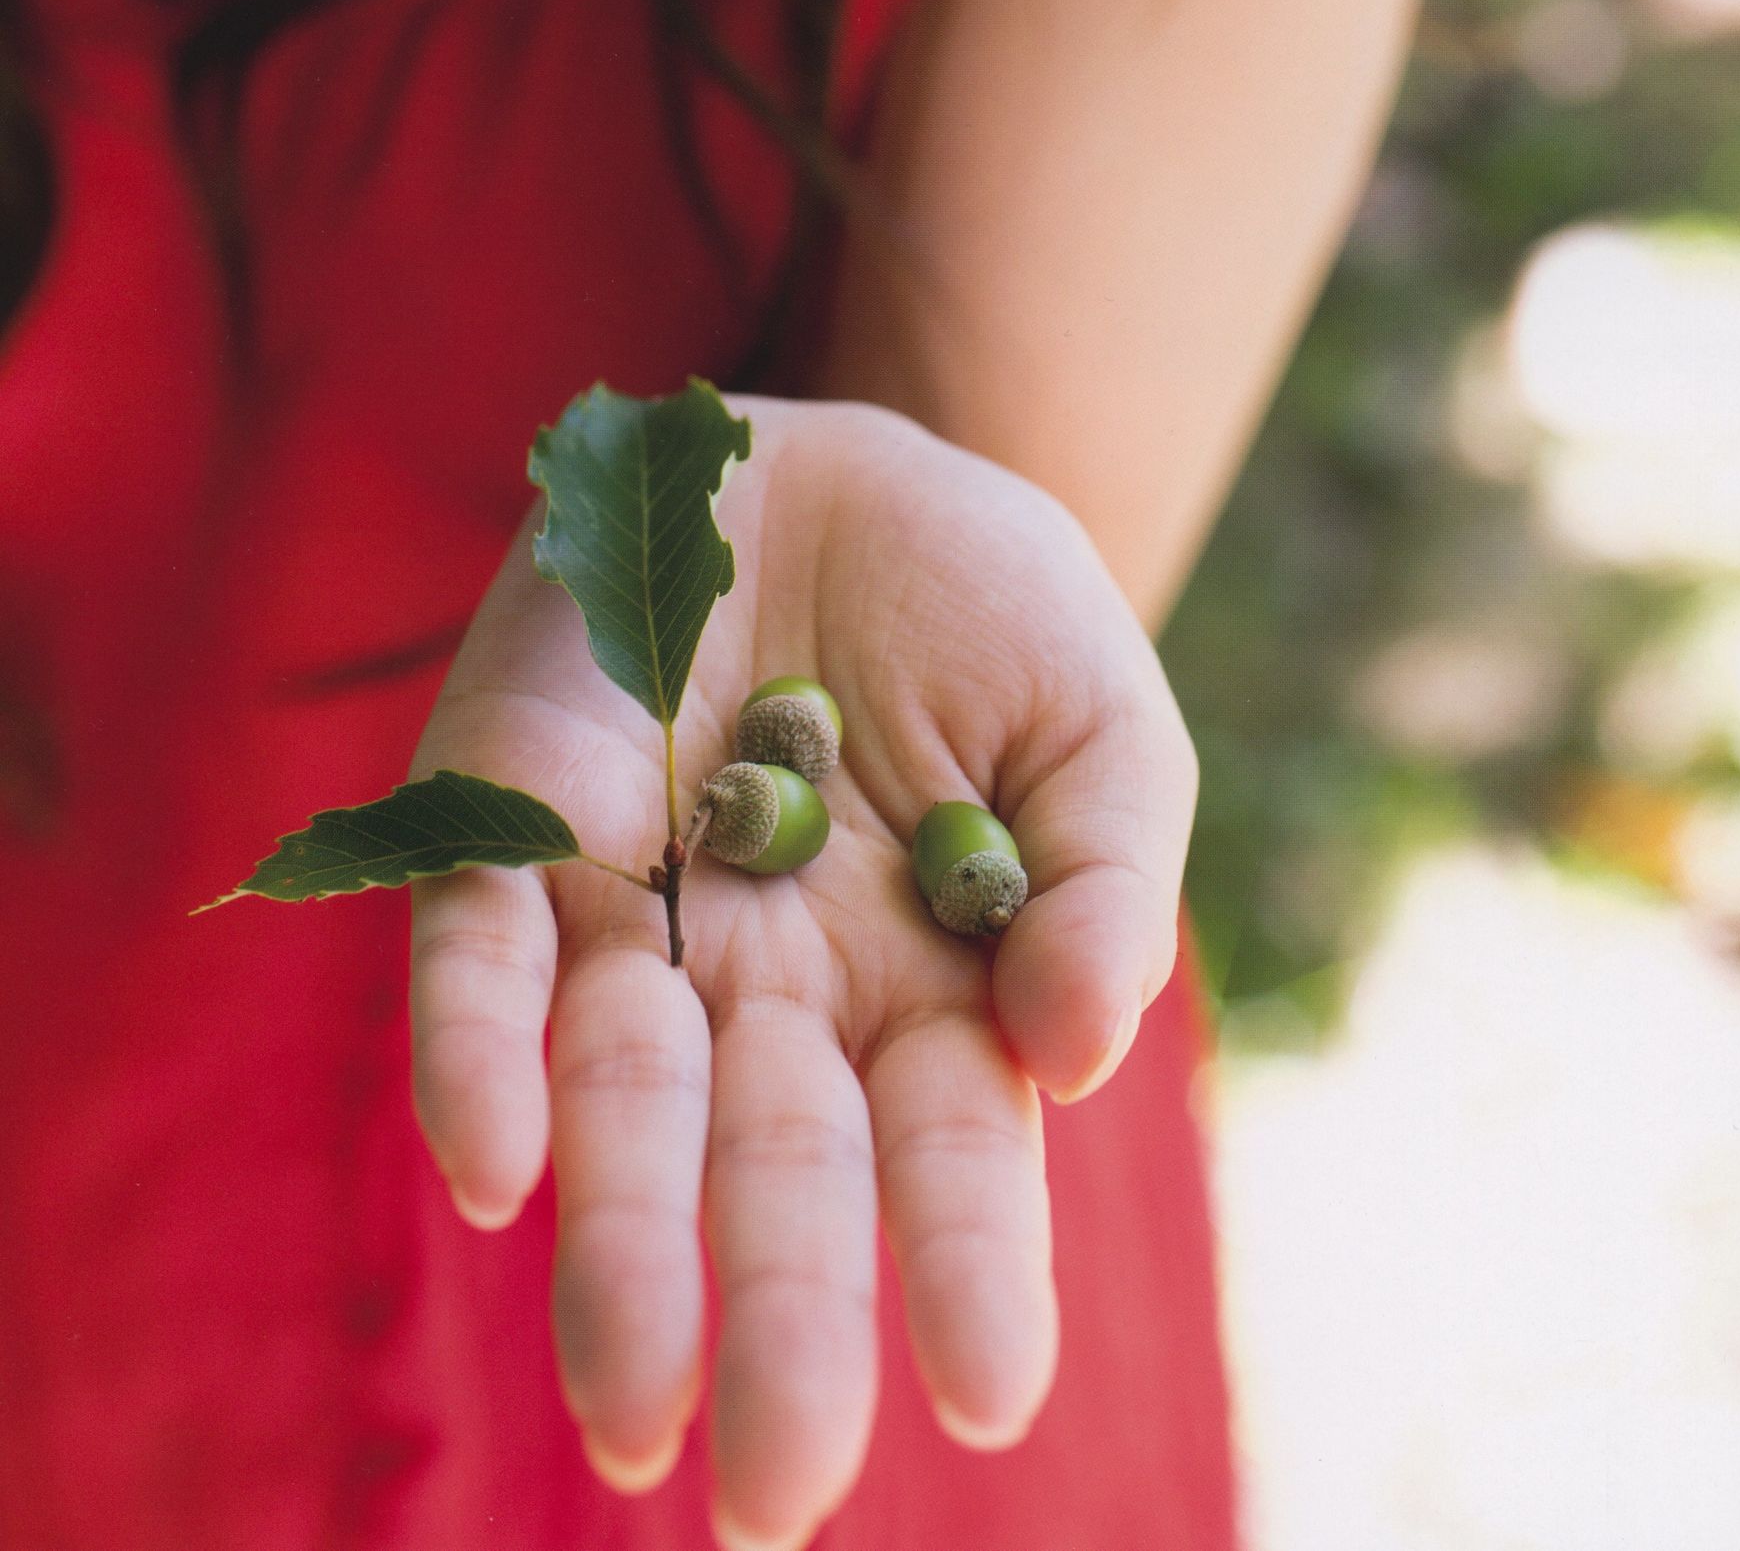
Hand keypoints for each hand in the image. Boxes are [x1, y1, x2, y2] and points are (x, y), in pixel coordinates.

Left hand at [407, 395, 1198, 1550]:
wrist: (823, 453)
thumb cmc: (984, 607)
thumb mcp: (1099, 722)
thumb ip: (1104, 879)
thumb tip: (1076, 1054)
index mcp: (922, 985)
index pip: (941, 1155)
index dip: (961, 1264)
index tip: (989, 1391)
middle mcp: (765, 984)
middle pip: (766, 1168)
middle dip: (775, 1317)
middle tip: (771, 1489)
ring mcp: (631, 909)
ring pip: (614, 1095)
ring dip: (620, 1242)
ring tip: (630, 1406)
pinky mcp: (506, 816)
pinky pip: (473, 950)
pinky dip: (476, 1051)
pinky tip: (494, 1167)